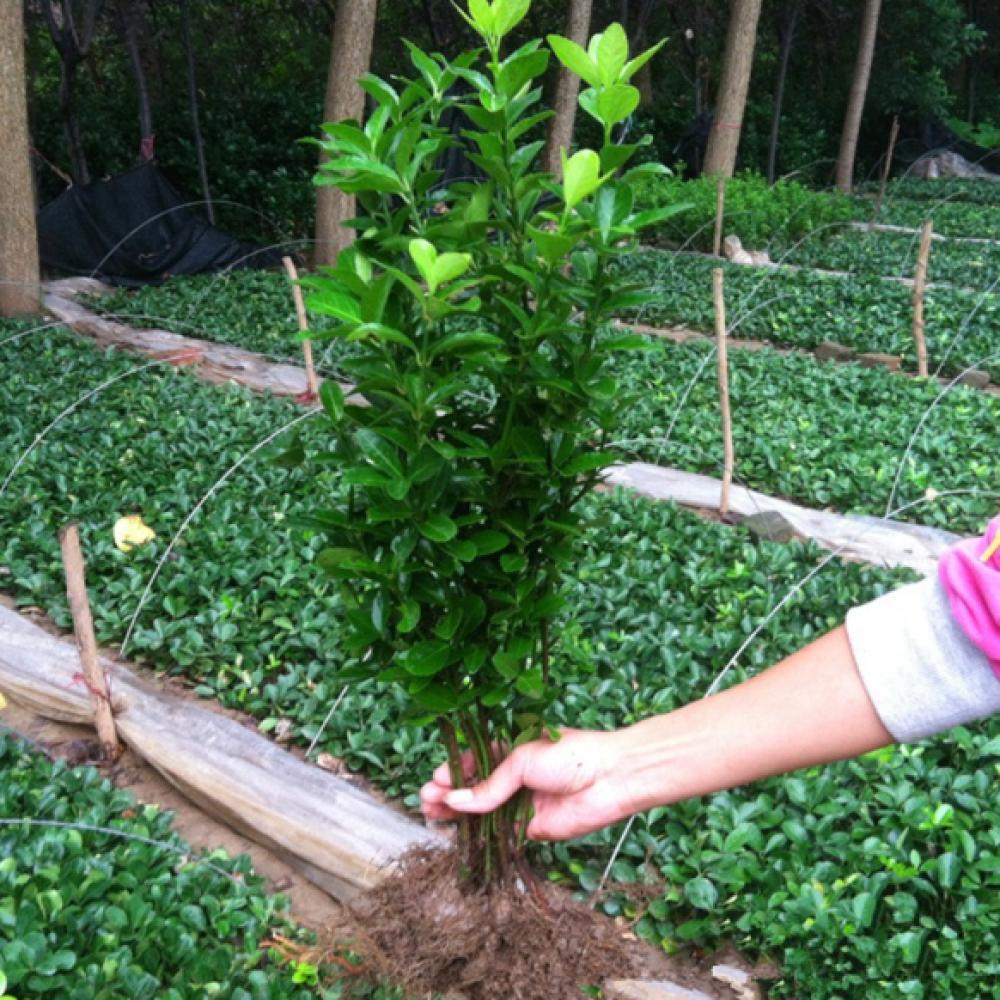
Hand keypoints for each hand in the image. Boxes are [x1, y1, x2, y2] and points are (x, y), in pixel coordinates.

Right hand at [419, 728, 636, 840]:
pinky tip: (458, 832)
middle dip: (450, 793)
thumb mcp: (522, 760)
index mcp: (513, 748)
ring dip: (458, 813)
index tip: (436, 780)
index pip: (476, 759)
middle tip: (426, 800)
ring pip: (483, 810)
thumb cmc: (570, 756)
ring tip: (431, 814)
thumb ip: (490, 784)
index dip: (455, 770)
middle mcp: (516, 776)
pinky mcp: (531, 828)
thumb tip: (456, 801)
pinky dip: (479, 833)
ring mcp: (522, 802)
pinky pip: (500, 832)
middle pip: (475, 786)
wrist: (611, 779)